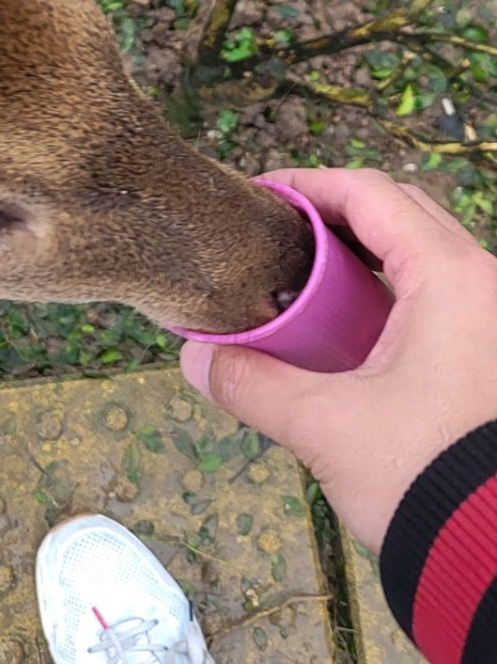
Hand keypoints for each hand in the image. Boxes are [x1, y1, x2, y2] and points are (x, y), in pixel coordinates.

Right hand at [180, 167, 496, 554]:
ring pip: (425, 257)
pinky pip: (440, 299)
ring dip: (365, 259)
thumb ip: (252, 383)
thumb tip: (196, 359)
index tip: (261, 197)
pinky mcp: (491, 360)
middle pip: (402, 214)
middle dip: (337, 217)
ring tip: (306, 285)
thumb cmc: (424, 478)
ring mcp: (494, 322)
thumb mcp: (324, 426)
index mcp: (451, 277)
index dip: (310, 185)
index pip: (371, 193)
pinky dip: (392, 296)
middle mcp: (485, 284)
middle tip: (280, 237)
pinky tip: (350, 334)